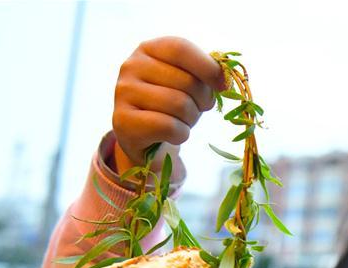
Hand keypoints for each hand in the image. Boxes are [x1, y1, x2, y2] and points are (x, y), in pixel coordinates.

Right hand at [112, 36, 224, 170]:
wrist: (146, 138)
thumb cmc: (172, 105)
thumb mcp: (188, 83)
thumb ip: (204, 73)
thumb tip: (224, 79)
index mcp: (149, 49)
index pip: (181, 49)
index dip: (208, 67)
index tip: (223, 86)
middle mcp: (131, 66)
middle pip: (186, 81)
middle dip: (202, 101)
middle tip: (197, 109)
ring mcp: (123, 92)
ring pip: (179, 105)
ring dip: (191, 119)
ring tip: (183, 121)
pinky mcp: (123, 120)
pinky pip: (169, 127)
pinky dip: (181, 134)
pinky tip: (174, 134)